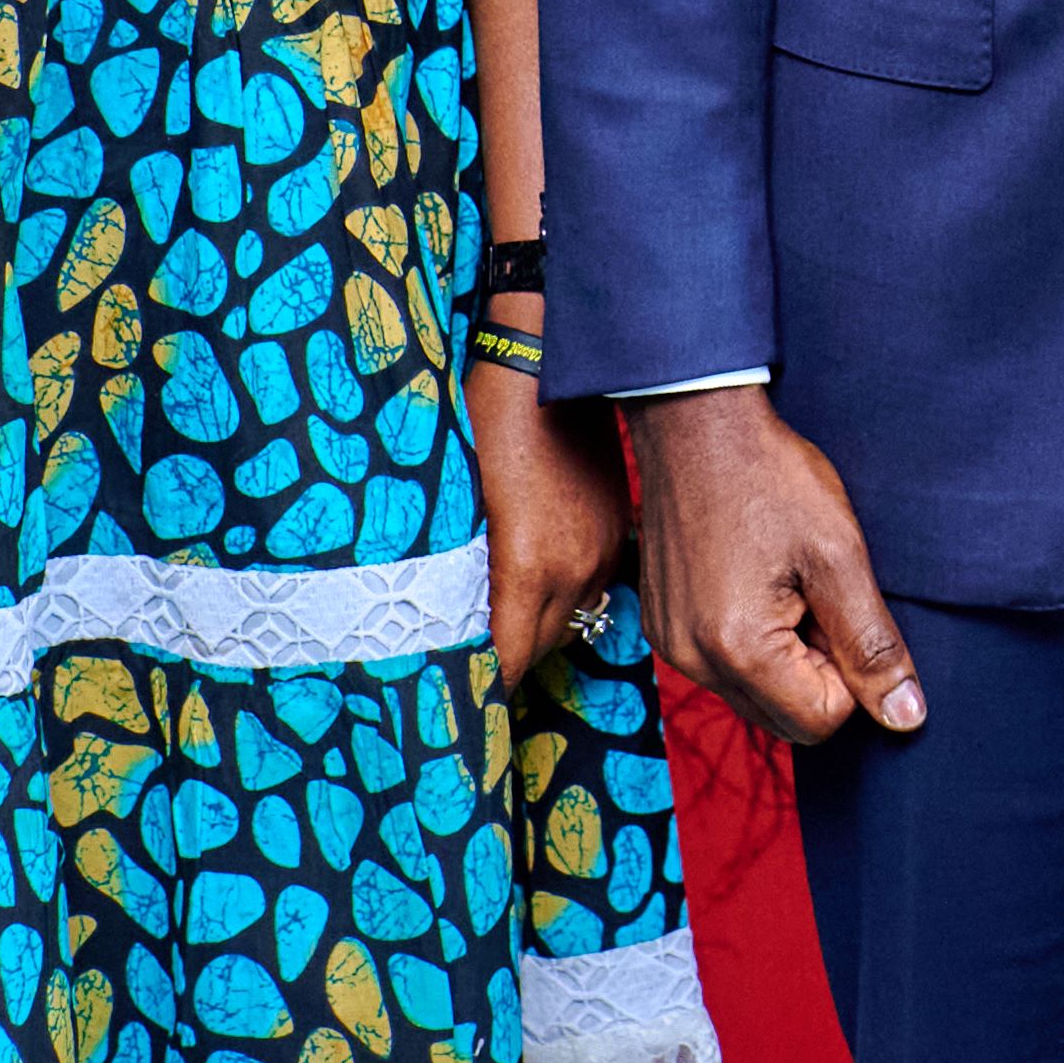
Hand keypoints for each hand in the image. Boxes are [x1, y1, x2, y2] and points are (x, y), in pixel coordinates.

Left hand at [470, 351, 636, 686]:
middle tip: (466, 670)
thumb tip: (445, 624)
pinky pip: (591, 585)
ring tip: (499, 628)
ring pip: (571, 619)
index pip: (507, 661)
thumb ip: (456, 574)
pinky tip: (535, 579)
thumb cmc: (482, 419)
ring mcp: (604, 547)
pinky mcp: (618, 526)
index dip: (480, 688)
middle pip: (541, 649)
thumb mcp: (454, 503)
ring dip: (536, 629)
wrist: (545, 357)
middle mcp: (576, 569)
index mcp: (528, 567)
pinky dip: (562, 594)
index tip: (454, 704)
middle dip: (506, 663)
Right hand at [622, 388, 924, 747]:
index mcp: (739, 650)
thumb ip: (873, 644)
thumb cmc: (771, 479)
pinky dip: (753, 643)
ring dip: (787, 658)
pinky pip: (723, 669)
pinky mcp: (664, 629)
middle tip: (818, 596)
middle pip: (786, 719)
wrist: (696, 426)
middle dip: (819, 673)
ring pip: (756, 697)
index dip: (851, 674)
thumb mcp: (839, 556)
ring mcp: (671, 647)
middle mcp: (693, 662)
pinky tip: (759, 581)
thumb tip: (905, 715)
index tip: (841, 609)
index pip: (822, 721)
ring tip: (788, 583)